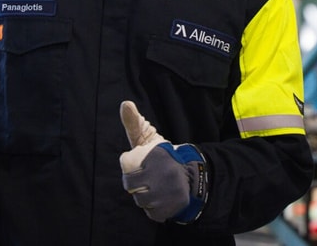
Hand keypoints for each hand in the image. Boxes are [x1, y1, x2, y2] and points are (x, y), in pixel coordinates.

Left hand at [118, 100, 208, 223]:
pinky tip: (160, 199)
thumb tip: (125, 103)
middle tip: (143, 179)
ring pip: (141, 202)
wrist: (191, 174)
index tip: (139, 167)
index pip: (128, 174)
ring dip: (143, 198)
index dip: (130, 171)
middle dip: (134, 186)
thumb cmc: (162, 156)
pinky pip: (152, 213)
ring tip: (153, 188)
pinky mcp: (174, 208)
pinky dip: (154, 209)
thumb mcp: (147, 137)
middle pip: (132, 189)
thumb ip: (134, 122)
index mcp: (157, 157)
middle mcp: (165, 176)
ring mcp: (170, 194)